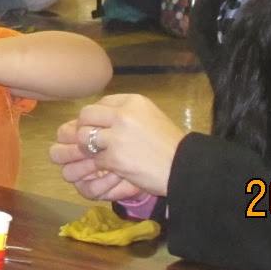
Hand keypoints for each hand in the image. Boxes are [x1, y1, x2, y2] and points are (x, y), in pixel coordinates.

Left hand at [51, 95, 185, 198]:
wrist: (185, 168)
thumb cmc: (170, 143)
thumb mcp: (151, 116)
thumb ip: (128, 112)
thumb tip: (102, 114)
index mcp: (133, 101)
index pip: (102, 102)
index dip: (98, 116)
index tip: (102, 126)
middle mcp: (123, 115)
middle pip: (87, 115)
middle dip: (85, 127)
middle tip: (92, 139)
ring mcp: (117, 137)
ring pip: (85, 137)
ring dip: (89, 147)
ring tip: (100, 153)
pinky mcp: (115, 158)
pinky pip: (95, 158)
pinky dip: (102, 164)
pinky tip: (113, 166)